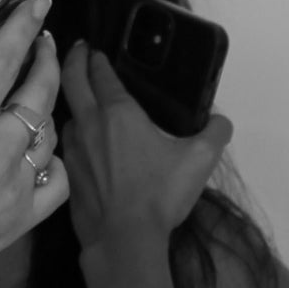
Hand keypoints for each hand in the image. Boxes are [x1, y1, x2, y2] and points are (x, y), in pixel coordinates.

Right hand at [0, 0, 68, 287]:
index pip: (5, 60)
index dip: (25, 26)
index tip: (40, 3)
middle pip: (39, 94)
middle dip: (45, 61)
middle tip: (41, 42)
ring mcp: (14, 190)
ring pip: (50, 136)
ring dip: (45, 110)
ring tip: (32, 97)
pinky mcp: (18, 222)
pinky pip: (58, 184)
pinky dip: (54, 163)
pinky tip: (39, 153)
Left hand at [60, 41, 231, 250]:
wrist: (124, 239)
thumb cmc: (160, 193)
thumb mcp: (200, 160)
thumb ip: (215, 133)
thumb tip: (221, 121)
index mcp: (118, 112)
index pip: (100, 73)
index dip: (97, 57)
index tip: (95, 48)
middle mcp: (89, 123)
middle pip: (71, 81)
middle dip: (73, 60)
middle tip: (78, 50)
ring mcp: (74, 149)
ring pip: (67, 113)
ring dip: (73, 101)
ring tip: (83, 99)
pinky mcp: (69, 174)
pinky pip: (68, 143)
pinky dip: (74, 133)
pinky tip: (85, 142)